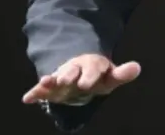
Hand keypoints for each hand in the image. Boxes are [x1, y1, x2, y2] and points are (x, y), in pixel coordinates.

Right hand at [22, 54, 140, 104]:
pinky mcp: (50, 87)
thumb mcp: (111, 77)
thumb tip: (137, 67)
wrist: (79, 73)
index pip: (93, 69)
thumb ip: (123, 73)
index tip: (87, 82)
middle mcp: (75, 69)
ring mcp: (61, 77)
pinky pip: (41, 89)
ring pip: (56, 77)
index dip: (91, 74)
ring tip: (46, 81)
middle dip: (70, 75)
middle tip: (66, 80)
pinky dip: (34, 93)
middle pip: (72, 71)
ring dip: (51, 80)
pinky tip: (27, 99)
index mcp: (92, 66)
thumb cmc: (97, 77)